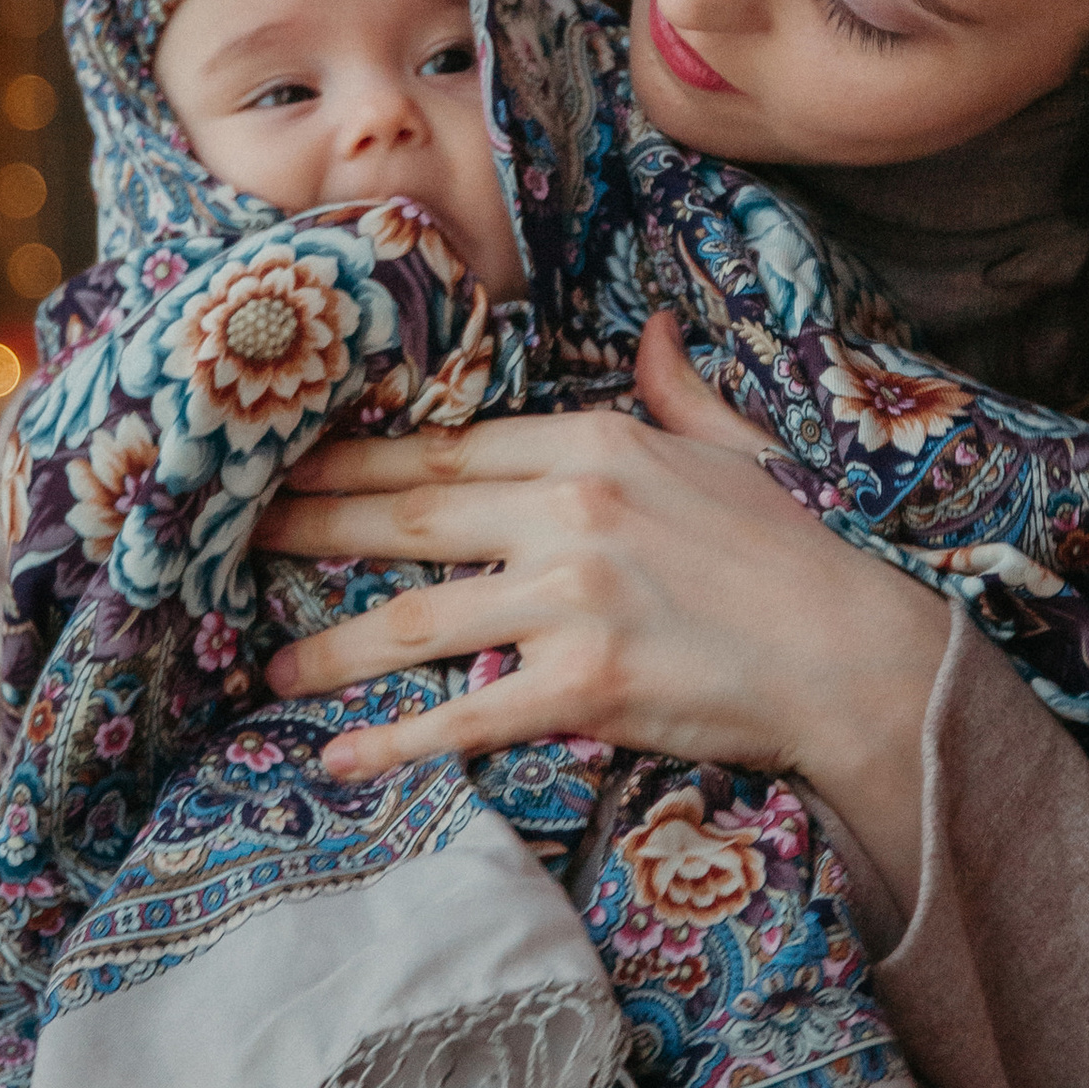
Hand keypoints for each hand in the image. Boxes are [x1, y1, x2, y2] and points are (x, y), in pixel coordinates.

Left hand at [260, 311, 951, 907]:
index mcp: (594, 444)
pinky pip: (464, 717)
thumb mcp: (735, 448)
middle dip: (306, 526)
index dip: (354, 457)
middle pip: (404, 517)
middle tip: (231, 539)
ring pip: (414, 621)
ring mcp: (572, 600)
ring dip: (329, 649)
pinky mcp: (584, 686)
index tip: (288, 462)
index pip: (446, 446)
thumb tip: (654, 329)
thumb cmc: (796, 553)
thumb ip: (676, 389)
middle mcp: (568, 511)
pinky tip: (339, 758)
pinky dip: (395, 742)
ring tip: (264, 670)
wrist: (857, 654)